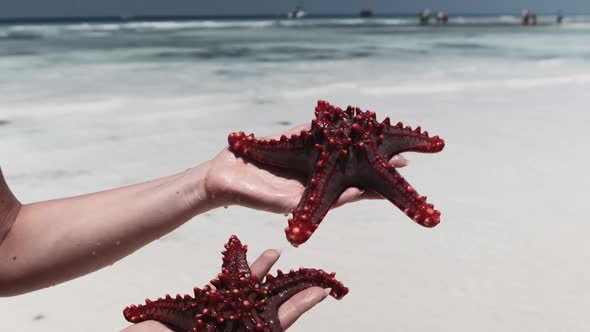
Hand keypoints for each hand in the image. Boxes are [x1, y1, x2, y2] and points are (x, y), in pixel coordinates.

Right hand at [121, 248, 329, 330]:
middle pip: (270, 303)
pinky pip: (222, 283)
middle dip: (290, 286)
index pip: (279, 321)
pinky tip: (241, 251)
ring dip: (261, 270)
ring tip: (276, 251)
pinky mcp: (202, 304)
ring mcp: (220, 314)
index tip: (322, 291)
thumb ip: (242, 330)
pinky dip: (233, 267)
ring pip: (247, 288)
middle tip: (311, 272)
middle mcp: (236, 324)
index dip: (301, 305)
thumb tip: (272, 330)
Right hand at [204, 124, 407, 213]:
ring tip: (379, 133)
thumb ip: (316, 199)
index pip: (352, 189)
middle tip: (402, 154)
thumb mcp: (287, 201)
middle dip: (373, 161)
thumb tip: (354, 193)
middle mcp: (314, 175)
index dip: (375, 185)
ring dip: (356, 142)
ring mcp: (303, 157)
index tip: (399, 179)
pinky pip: (313, 130)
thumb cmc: (251, 195)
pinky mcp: (290, 141)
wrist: (224, 179)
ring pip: (336, 147)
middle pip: (350, 168)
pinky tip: (346, 118)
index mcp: (316, 192)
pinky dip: (329, 125)